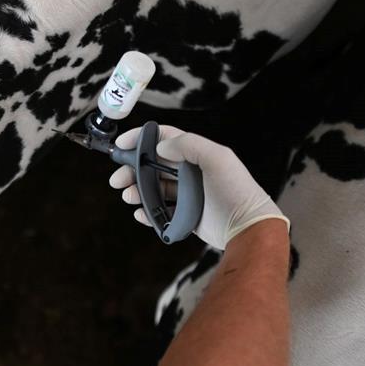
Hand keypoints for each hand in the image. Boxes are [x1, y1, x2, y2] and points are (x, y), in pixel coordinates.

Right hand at [108, 125, 288, 249]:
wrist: (247, 227)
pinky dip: (147, 213)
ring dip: (136, 191)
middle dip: (132, 170)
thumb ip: (188, 145)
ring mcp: (186, 195)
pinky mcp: (185, 216)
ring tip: (128, 197)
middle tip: (117, 180)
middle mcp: (190, 173)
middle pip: (152, 165)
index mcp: (196, 155)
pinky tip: (140, 214)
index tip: (121, 146)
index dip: (140, 139)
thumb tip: (160, 147)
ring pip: (153, 189)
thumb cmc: (236, 191)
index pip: (164, 139)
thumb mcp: (217, 158)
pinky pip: (160, 212)